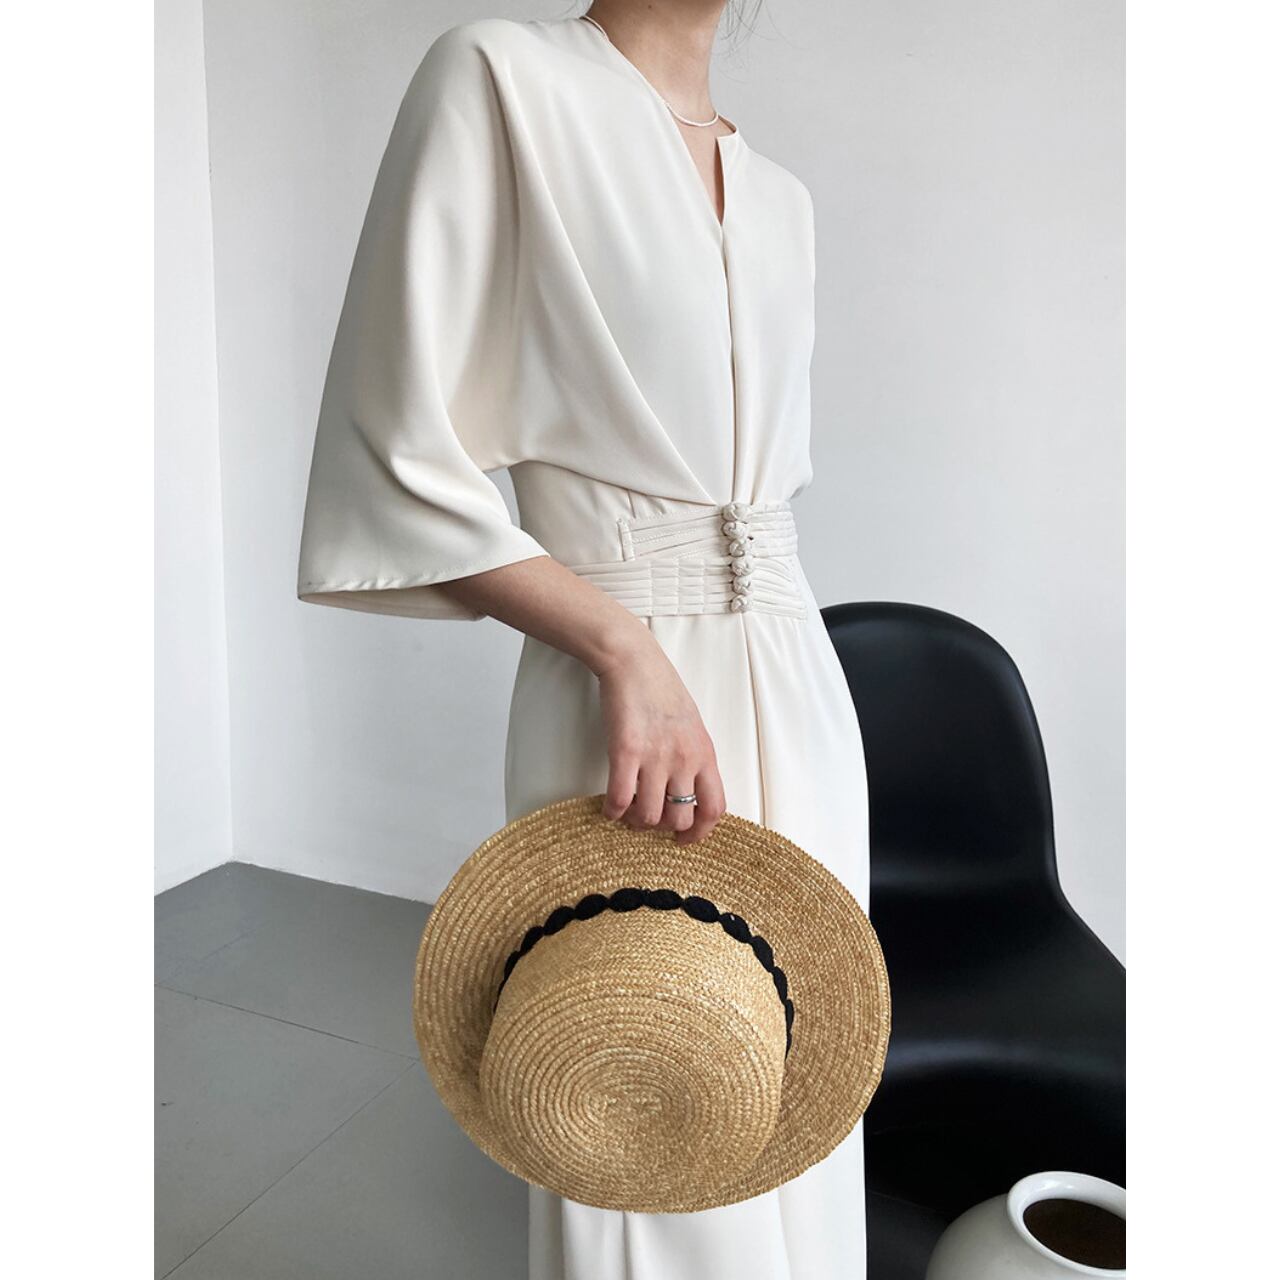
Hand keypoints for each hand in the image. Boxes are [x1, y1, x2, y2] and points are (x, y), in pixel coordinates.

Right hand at [595, 636, 725, 845]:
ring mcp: (655, 757)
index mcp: (705, 754)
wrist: (634, 663)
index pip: (714, 808)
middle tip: (648, 817)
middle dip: (662, 826)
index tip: (684, 840)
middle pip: (679, 818)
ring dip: (636, 821)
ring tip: (627, 813)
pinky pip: (620, 800)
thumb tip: (687, 791)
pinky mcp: (625, 752)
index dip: (700, 833)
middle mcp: (684, 759)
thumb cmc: (661, 690)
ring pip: (649, 816)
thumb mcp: (693, 726)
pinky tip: (608, 807)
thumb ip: (694, 758)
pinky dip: (612, 812)